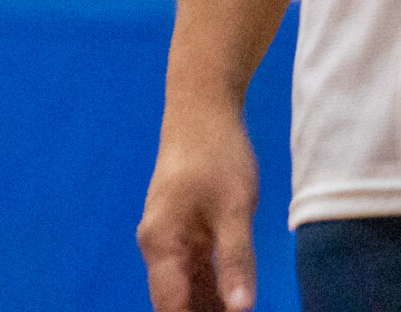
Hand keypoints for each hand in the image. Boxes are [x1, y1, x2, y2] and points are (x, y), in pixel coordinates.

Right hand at [139, 99, 260, 311]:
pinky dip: (214, 288)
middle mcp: (160, 248)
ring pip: (188, 289)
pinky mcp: (186, 230)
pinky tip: (234, 303)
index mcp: (162, 246)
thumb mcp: (234, 208)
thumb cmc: (216, 153)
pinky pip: (196, 270)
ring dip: (209, 307)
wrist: (202, 109)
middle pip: (177, 302)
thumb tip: (240, 310)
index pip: (171, 308)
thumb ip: (236, 261)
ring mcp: (171, 239)